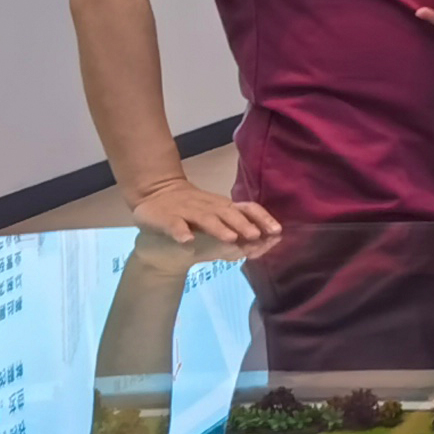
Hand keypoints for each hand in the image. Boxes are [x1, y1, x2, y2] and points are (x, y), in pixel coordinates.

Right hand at [131, 176, 278, 244]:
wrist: (156, 193)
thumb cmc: (194, 211)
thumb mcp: (218, 218)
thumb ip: (240, 228)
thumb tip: (271, 240)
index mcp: (223, 207)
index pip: (247, 208)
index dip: (262, 218)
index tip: (277, 231)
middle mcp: (208, 207)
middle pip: (228, 213)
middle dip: (243, 224)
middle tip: (256, 236)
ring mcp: (186, 211)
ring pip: (204, 218)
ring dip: (218, 228)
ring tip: (230, 238)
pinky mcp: (165, 217)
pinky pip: (174, 224)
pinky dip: (180, 231)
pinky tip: (187, 240)